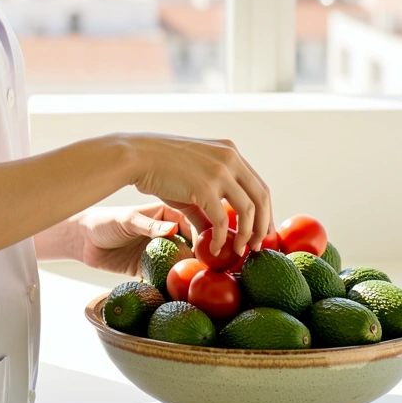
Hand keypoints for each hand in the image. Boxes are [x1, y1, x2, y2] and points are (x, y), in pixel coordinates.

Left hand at [75, 203, 211, 276]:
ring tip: (197, 281)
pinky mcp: (148, 269)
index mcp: (163, 215)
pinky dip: (172, 284)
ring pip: (179, 262)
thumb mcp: (127, 220)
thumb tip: (174, 229)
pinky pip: (165, 277)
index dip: (201, 233)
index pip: (189, 222)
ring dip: (187, 271)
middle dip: (199, 255)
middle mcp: (165, 233)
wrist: (84, 241)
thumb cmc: (105, 221)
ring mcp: (158, 251)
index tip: (208, 245)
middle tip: (207, 267)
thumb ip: (149, 225)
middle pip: (189, 244)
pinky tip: (180, 292)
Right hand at [113, 132, 273, 258]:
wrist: (136, 156)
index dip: (265, 211)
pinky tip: (215, 249)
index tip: (261, 230)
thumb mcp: (194, 176)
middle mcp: (230, 158)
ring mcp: (219, 172)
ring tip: (240, 251)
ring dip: (247, 235)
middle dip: (263, 226)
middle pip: (261, 197)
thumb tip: (220, 228)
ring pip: (248, 210)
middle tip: (257, 246)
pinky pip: (222, 221)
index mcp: (230, 151)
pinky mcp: (205, 187)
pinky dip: (221, 239)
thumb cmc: (160, 166)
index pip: (259, 185)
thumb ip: (211, 197)